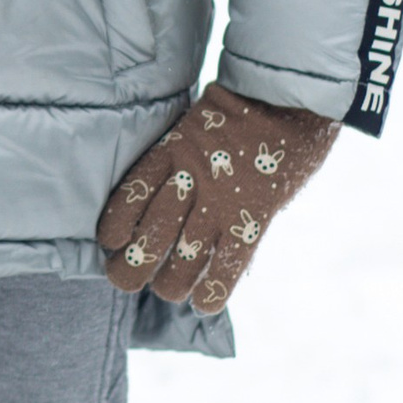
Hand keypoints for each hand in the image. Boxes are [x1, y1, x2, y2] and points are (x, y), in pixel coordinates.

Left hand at [96, 87, 338, 314]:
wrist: (292, 98)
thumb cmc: (244, 109)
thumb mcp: (198, 122)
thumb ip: (181, 155)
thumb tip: (165, 189)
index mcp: (172, 149)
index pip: (129, 196)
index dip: (115, 225)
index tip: (111, 241)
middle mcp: (191, 178)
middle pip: (149, 236)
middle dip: (130, 267)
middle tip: (124, 278)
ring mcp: (222, 201)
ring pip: (184, 259)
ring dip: (169, 284)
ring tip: (166, 289)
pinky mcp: (253, 217)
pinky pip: (229, 264)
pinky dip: (214, 290)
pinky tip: (203, 303)